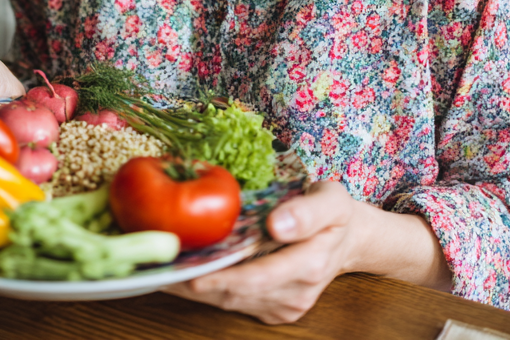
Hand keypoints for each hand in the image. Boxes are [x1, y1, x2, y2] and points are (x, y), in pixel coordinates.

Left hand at [165, 181, 450, 324]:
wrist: (349, 240)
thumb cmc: (335, 213)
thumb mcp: (331, 199)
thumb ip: (307, 211)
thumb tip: (277, 224)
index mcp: (310, 263)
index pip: (261, 276)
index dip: (224, 277)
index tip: (192, 274)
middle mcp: (295, 292)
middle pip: (238, 293)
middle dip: (197, 284)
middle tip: (159, 270)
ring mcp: (284, 305)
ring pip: (231, 301)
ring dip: (195, 289)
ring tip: (161, 272)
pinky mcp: (274, 309)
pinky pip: (235, 302)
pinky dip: (208, 290)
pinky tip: (182, 275)